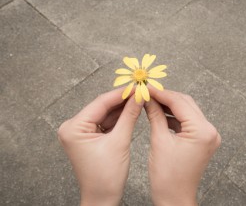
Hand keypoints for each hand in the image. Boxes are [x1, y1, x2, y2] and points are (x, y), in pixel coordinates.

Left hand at [57, 88, 142, 205]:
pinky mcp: (88, 136)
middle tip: (139, 91)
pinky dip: (118, 117)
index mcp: (74, 128)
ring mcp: (80, 132)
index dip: (120, 93)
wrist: (102, 198)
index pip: (100, 103)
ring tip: (137, 99)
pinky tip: (130, 110)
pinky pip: (104, 122)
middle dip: (121, 100)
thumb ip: (129, 116)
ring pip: (104, 113)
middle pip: (101, 107)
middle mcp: (73, 127)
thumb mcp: (120, 142)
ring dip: (121, 108)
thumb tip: (138, 97)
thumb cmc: (106, 177)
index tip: (136, 86)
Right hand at [145, 88, 220, 205]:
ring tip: (151, 102)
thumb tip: (148, 98)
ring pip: (187, 111)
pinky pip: (187, 121)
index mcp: (202, 131)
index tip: (147, 88)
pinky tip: (160, 114)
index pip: (179, 103)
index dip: (161, 93)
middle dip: (166, 97)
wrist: (175, 198)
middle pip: (185, 104)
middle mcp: (209, 131)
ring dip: (169, 106)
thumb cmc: (167, 177)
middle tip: (148, 93)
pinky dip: (174, 116)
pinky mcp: (202, 140)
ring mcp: (207, 135)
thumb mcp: (159, 141)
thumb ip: (155, 115)